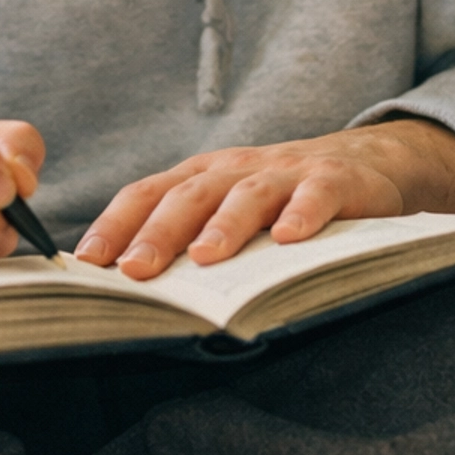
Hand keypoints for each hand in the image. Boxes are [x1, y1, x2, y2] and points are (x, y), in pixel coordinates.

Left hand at [74, 119, 454, 279]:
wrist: (368, 162)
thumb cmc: (281, 200)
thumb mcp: (230, 212)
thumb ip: (189, 242)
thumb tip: (126, 292)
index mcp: (202, 177)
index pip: (147, 194)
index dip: (115, 224)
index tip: (86, 262)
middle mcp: (237, 169)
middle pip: (190, 195)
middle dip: (158, 231)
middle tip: (135, 269)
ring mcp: (287, 172)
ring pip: (248, 194)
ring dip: (224, 225)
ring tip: (205, 257)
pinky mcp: (336, 180)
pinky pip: (317, 195)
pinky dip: (303, 213)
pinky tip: (289, 239)